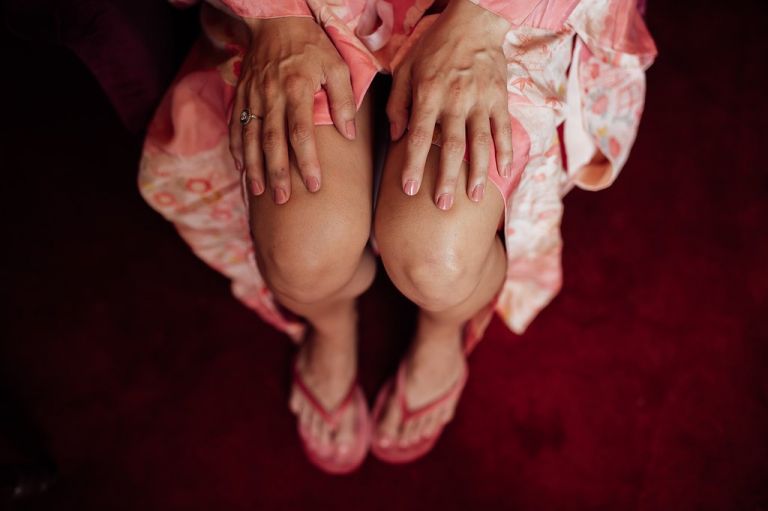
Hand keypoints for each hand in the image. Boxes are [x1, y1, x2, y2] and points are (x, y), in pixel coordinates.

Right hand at [229, 16, 356, 203]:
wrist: (276, 19)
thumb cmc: (313, 46)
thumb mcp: (337, 66)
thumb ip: (344, 100)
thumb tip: (348, 134)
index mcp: (297, 88)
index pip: (301, 132)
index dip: (307, 161)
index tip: (315, 186)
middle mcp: (271, 94)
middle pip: (272, 140)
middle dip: (277, 172)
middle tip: (283, 200)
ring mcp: (252, 95)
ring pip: (250, 137)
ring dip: (254, 166)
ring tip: (259, 192)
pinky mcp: (241, 95)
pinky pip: (236, 125)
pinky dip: (237, 149)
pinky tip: (241, 169)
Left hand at [387, 0, 512, 209]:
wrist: (473, 21)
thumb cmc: (434, 46)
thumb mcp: (405, 67)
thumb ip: (397, 102)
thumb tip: (394, 136)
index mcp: (428, 93)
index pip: (418, 136)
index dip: (412, 165)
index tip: (409, 190)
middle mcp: (455, 100)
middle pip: (451, 146)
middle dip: (446, 178)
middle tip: (442, 205)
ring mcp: (481, 101)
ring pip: (480, 143)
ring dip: (477, 173)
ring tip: (474, 197)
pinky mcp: (500, 99)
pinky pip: (504, 130)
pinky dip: (505, 153)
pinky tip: (503, 173)